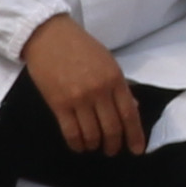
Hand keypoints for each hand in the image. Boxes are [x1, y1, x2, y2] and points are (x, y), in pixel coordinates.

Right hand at [19, 14, 145, 154]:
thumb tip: (133, 108)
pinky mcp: (58, 104)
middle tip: (112, 151)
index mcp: (115, 79)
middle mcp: (99, 91)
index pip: (129, 114)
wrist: (49, 35)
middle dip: (114, 145)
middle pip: (112, 128)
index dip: (135, 136)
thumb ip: (120, 86)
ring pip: (92, 134)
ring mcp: (79, 99)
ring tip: (94, 146)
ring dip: (95, 145)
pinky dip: (77, 144)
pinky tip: (79, 146)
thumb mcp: (108, 62)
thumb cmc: (81, 46)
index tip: (136, 150)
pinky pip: (71, 132)